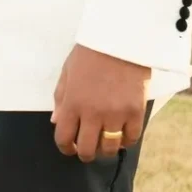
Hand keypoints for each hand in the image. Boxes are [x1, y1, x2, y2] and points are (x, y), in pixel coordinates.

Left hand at [51, 44, 148, 162]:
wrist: (120, 38)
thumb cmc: (91, 52)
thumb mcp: (68, 71)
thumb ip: (60, 98)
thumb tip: (56, 122)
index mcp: (72, 103)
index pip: (64, 138)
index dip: (65, 148)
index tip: (70, 147)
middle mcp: (92, 112)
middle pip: (87, 150)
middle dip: (85, 153)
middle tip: (88, 148)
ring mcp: (115, 113)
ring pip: (109, 149)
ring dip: (106, 150)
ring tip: (106, 143)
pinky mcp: (135, 111)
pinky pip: (131, 138)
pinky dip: (126, 140)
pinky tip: (122, 134)